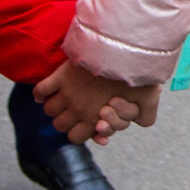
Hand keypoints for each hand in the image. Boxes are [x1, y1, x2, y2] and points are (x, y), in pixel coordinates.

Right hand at [33, 62, 157, 142]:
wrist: (125, 51)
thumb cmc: (138, 76)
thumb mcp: (149, 100)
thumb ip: (146, 117)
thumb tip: (138, 123)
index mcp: (97, 118)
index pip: (76, 138)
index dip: (79, 134)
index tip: (84, 126)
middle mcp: (79, 109)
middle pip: (59, 125)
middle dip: (65, 122)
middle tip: (72, 114)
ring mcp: (68, 93)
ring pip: (49, 109)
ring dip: (54, 108)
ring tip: (62, 102)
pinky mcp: (61, 76)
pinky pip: (41, 90)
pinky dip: (40, 94)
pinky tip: (44, 95)